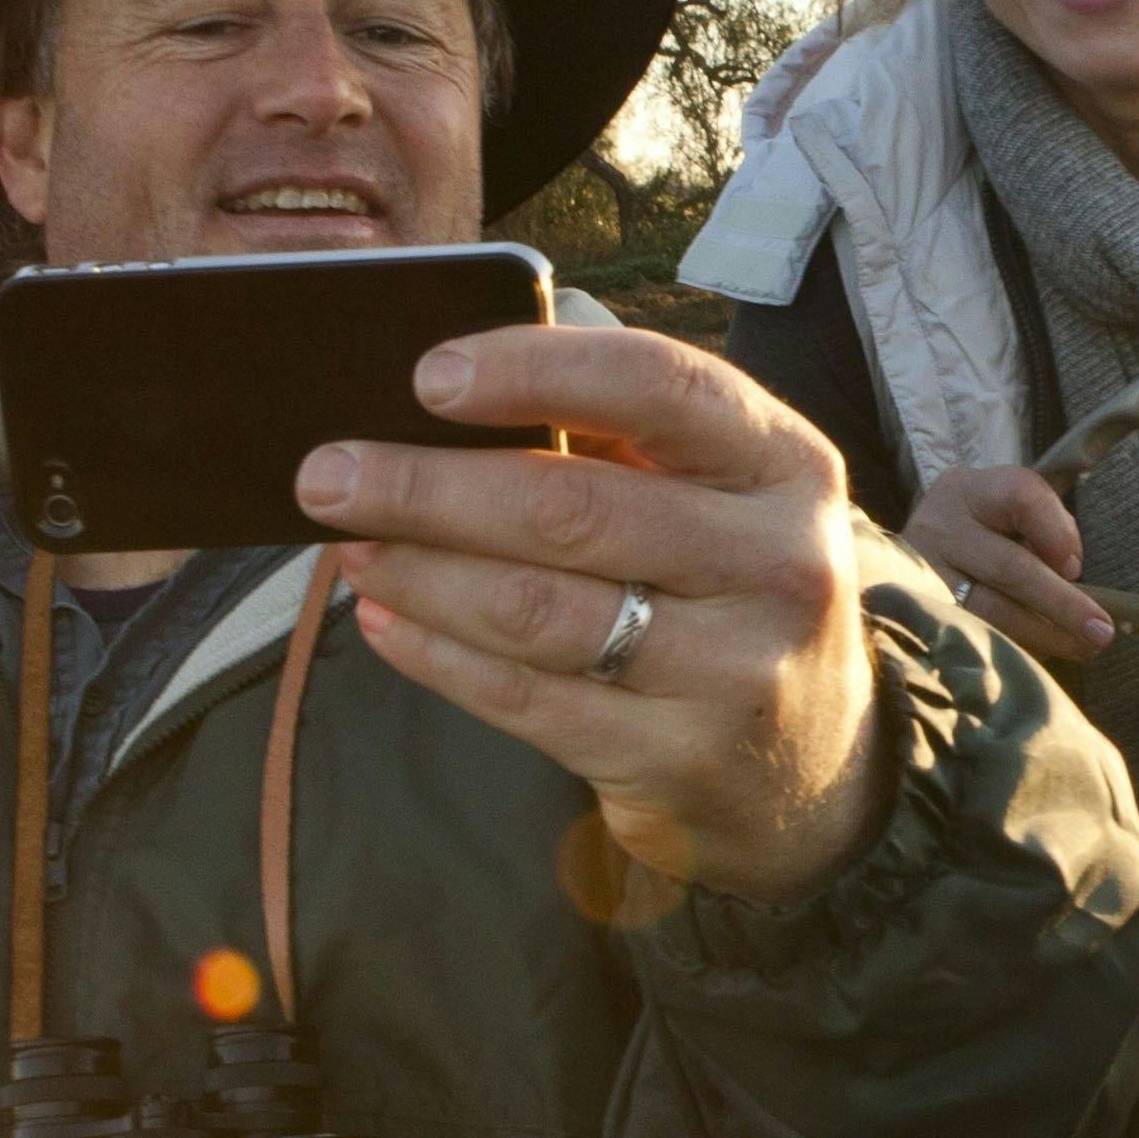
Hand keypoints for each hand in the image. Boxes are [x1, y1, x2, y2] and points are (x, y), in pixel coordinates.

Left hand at [298, 326, 895, 906]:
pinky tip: (385, 620)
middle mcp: (777, 564)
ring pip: (537, 611)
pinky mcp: (677, 759)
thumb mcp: (717, 498)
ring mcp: (734, 671)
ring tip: (350, 547)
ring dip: (420, 573)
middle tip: (325, 473)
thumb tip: (441, 397)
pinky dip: (437, 654)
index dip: (536, 371)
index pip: (661, 387)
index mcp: (786, 464)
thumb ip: (617, 437)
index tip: (427, 374)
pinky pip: (525, 699)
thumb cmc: (725, 589)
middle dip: (427, 486)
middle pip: (573, 508)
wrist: (812, 766)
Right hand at [904, 463, 1109, 664]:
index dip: (1057, 534)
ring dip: (1043, 636)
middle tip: (1100, 633)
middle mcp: (939, 526)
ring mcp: (922, 573)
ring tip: (1082, 649)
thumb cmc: (985, 525)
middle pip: (1008, 567)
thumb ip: (1048, 528)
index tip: (1076, 568)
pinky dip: (1015, 648)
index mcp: (969, 490)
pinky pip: (975, 636)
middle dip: (1062, 604)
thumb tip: (1066, 574)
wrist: (926, 544)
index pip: (1022, 497)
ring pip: (990, 612)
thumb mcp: (1012, 510)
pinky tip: (1042, 652)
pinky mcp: (918, 612)